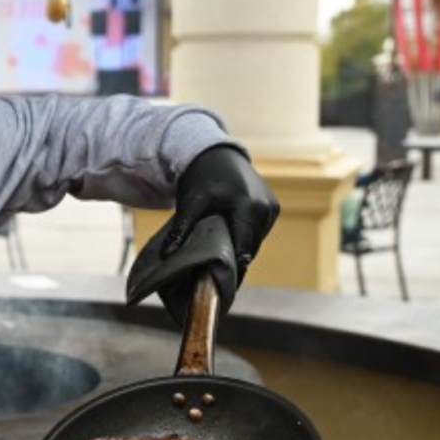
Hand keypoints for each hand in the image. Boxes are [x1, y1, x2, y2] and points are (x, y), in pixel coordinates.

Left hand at [163, 145, 279, 279]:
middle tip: (218, 282)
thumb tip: (167, 256)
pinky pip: (259, 231)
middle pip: (251, 248)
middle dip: (235, 263)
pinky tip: (231, 249)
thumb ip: (181, 229)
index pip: (242, 249)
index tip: (218, 286)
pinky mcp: (272, 206)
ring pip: (256, 241)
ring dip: (241, 252)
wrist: (216, 153)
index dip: (231, 268)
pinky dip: (246, 239)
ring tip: (224, 270)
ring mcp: (272, 207)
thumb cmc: (201, 177)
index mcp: (248, 207)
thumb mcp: (190, 202)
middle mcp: (265, 208)